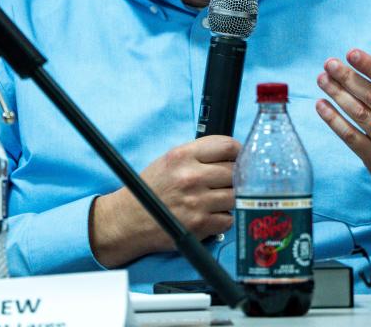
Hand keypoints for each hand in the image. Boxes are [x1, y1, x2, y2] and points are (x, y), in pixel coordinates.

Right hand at [89, 135, 239, 267]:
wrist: (129, 220)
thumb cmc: (151, 189)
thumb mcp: (169, 161)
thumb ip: (198, 155)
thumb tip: (232, 155)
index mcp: (182, 156)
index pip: (226, 146)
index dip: (238, 151)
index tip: (240, 157)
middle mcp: (190, 177)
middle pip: (235, 171)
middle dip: (235, 177)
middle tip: (227, 182)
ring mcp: (196, 202)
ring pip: (235, 196)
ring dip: (230, 198)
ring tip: (215, 199)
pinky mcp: (199, 224)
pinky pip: (228, 218)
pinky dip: (223, 218)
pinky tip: (210, 214)